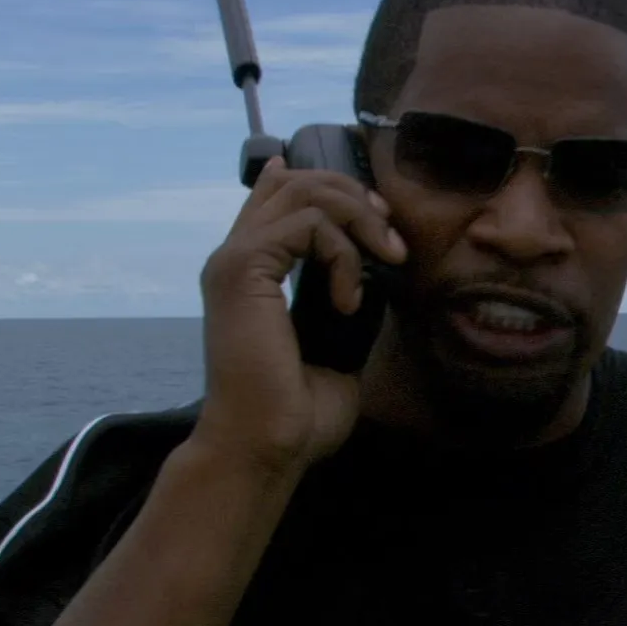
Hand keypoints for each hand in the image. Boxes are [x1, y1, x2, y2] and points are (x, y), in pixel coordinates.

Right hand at [184, 156, 406, 477]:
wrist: (266, 445)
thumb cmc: (297, 410)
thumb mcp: (334, 340)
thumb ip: (342, 295)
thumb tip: (374, 270)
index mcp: (251, 272)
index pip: (277, 194)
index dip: (330, 185)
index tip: (378, 215)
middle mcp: (236, 257)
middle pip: (297, 180)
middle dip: (356, 197)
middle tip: (391, 239)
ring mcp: (235, 259)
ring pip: (305, 192)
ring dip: (359, 218)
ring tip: (387, 259)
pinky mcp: (242, 268)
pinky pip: (308, 225)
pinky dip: (344, 255)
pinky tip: (351, 300)